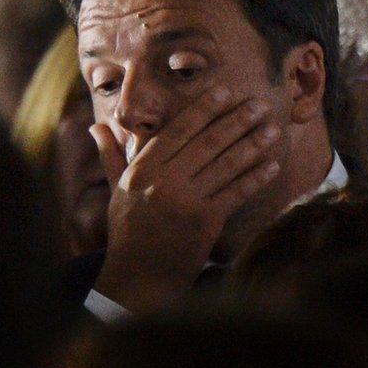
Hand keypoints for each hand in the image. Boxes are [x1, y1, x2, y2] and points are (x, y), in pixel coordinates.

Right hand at [91, 86, 281, 312]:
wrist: (138, 277)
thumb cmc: (128, 230)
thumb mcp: (117, 190)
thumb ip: (111, 154)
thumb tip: (95, 125)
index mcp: (142, 169)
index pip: (178, 130)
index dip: (203, 109)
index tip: (225, 91)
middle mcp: (163, 181)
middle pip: (207, 142)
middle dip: (237, 120)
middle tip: (260, 104)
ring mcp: (185, 201)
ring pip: (226, 164)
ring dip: (253, 144)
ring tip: (272, 129)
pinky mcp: (205, 222)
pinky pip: (236, 192)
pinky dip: (256, 177)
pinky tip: (272, 164)